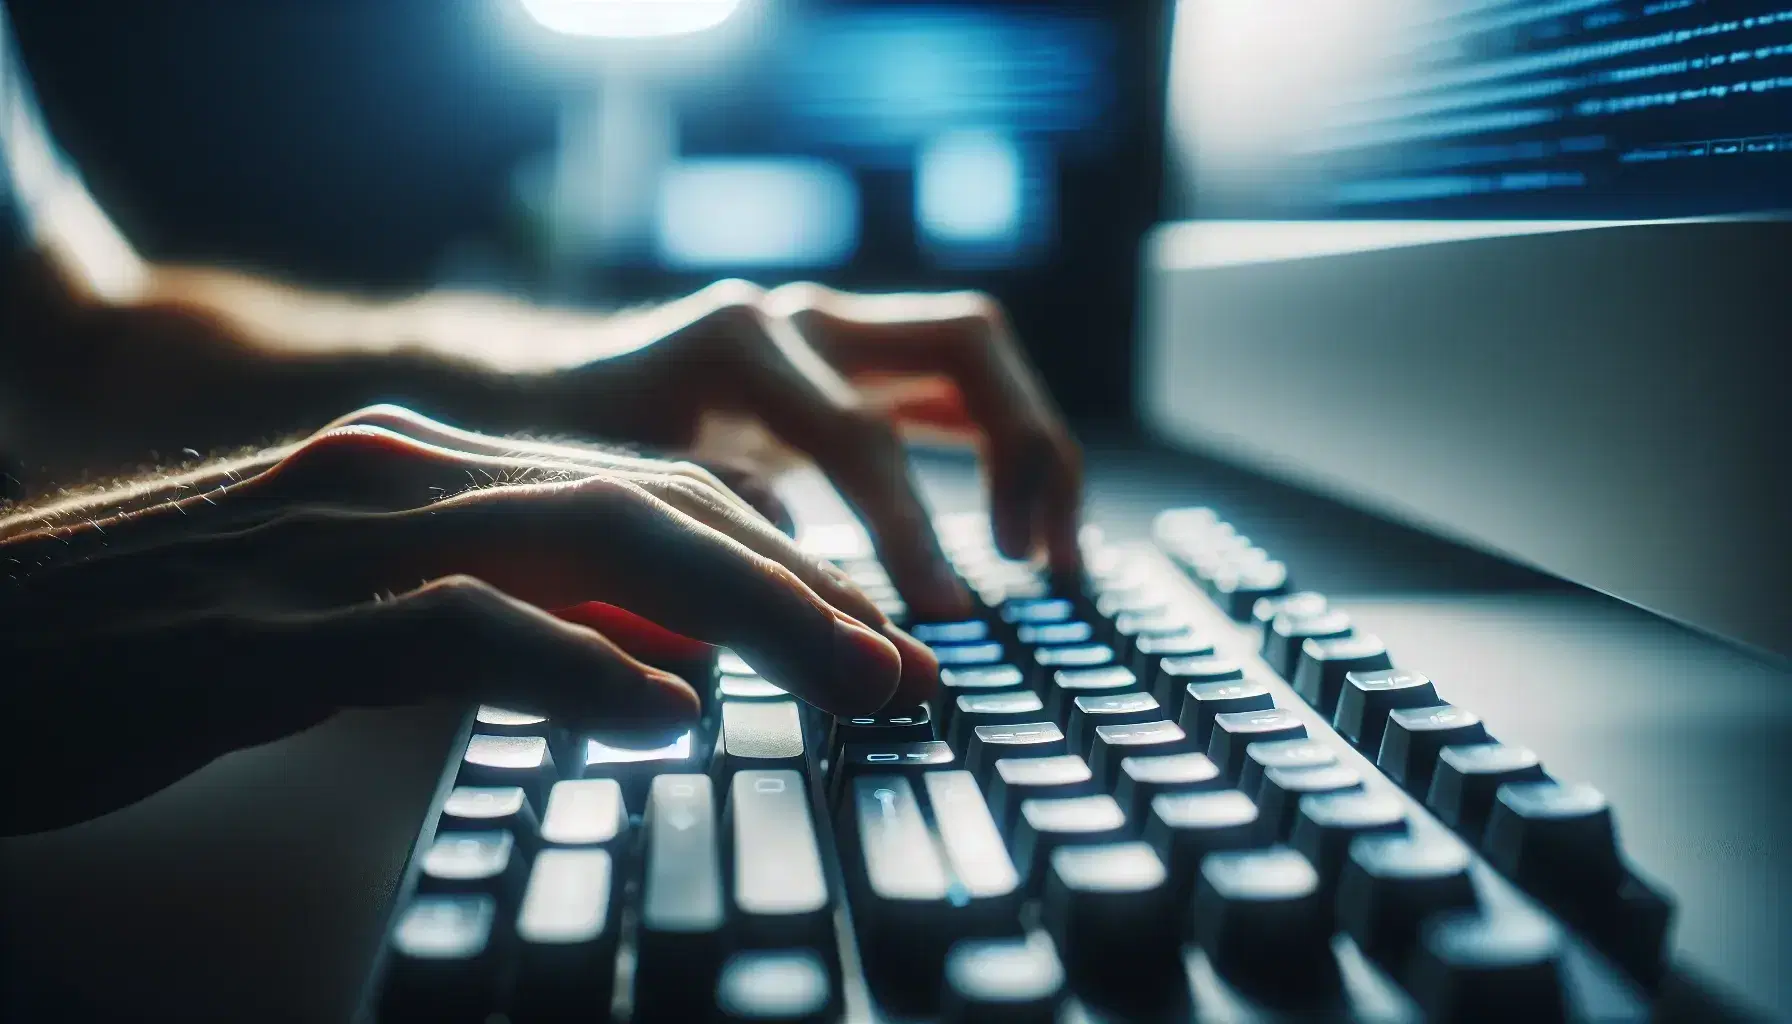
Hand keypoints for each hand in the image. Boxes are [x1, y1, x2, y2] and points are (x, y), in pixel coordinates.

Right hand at [0, 406, 935, 835]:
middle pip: (655, 504)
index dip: (786, 563)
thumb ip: (523, 624)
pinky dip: (572, 668)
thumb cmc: (177, 639)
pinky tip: (661, 716)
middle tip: (910, 665)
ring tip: (849, 683)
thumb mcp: (375, 620)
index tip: (880, 637)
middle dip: (803, 584)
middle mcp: (402, 478)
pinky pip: (450, 631)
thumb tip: (672, 669)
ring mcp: (332, 544)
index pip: (656, 493)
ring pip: (587, 543)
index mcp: (436, 472)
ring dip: (744, 613)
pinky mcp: (263, 632)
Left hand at [556, 281, 1082, 618]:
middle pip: (963, 344)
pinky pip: (958, 389)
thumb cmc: (569, 451)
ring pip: (980, 354)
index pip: (859, 431)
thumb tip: (801, 559)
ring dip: (1034, 445)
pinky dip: (1005, 450)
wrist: (543, 393)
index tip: (946, 614)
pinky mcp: (855, 362)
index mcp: (738, 345)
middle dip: (1021, 448)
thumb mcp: (614, 489)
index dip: (912, 527)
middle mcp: (801, 319)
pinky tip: (1023, 533)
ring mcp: (835, 331)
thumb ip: (704, 514)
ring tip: (1053, 555)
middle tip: (1034, 560)